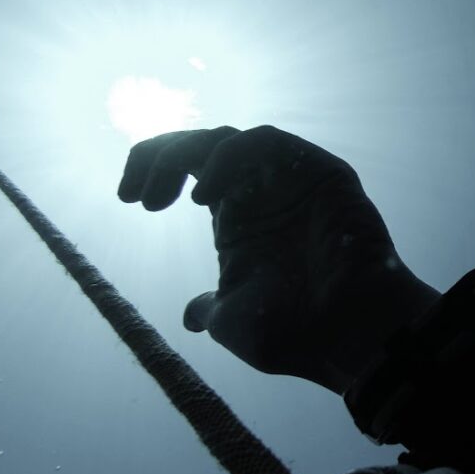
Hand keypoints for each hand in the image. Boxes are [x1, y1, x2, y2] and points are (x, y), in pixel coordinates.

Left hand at [117, 126, 439, 391]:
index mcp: (240, 220)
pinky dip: (229, 159)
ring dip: (187, 156)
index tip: (128, 199)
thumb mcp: (232, 322)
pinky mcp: (322, 172)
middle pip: (202, 145)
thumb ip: (211, 309)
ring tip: (165, 200)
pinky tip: (208, 197)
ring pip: (230, 138)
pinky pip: (266, 142)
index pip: (191, 169)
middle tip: (135, 195)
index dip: (155, 170)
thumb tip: (191, 316)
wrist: (346, 335)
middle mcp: (263, 194)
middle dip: (160, 156)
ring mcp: (293, 180)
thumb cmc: (295, 334)